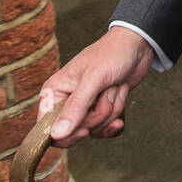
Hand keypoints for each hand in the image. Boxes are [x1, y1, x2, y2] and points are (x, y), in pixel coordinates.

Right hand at [38, 26, 155, 147]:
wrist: (135, 46)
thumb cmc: (110, 54)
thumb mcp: (93, 79)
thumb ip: (75, 107)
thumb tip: (56, 134)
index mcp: (55, 91)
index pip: (47, 128)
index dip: (66, 134)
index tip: (85, 128)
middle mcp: (66, 101)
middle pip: (74, 132)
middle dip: (97, 116)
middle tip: (105, 92)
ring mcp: (84, 107)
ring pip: (93, 130)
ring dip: (111, 110)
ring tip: (114, 86)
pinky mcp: (99, 111)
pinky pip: (104, 129)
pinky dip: (116, 117)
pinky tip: (121, 100)